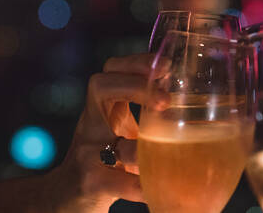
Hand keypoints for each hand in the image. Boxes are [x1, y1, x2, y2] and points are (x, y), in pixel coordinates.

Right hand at [43, 54, 168, 212]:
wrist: (63, 199)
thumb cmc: (103, 162)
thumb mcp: (123, 133)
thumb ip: (150, 121)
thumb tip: (199, 110)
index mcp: (104, 109)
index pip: (113, 71)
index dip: (136, 63)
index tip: (165, 64)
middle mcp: (92, 125)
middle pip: (99, 86)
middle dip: (134, 85)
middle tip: (165, 100)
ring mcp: (87, 154)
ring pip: (111, 142)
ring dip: (141, 148)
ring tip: (169, 149)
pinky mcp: (89, 184)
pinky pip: (115, 181)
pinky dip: (138, 185)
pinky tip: (154, 189)